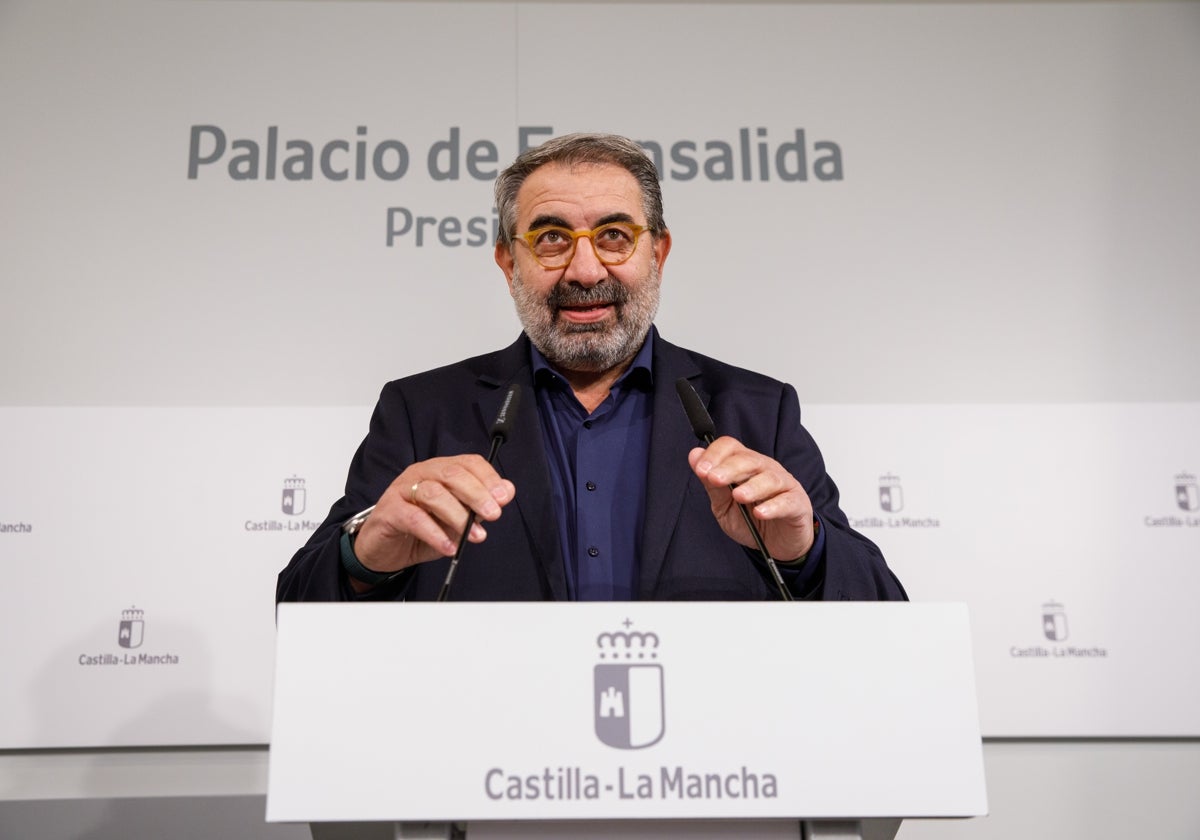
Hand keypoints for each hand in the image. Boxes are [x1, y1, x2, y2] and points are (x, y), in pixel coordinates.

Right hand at [351, 455, 514, 580]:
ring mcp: (403, 490)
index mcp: (440, 470)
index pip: (468, 463)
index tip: (504, 497)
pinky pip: (414, 518)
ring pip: (434, 493)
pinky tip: (449, 547)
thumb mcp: (456, 519)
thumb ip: (478, 505)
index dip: (488, 478)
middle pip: (452, 474)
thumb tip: (506, 491)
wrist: (383, 549)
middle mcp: (421, 474)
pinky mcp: (389, 511)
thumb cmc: (421, 530)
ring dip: (458, 516)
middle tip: (493, 514)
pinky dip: (435, 533)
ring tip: (475, 536)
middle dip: (477, 494)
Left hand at [687, 436, 814, 561]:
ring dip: (752, 486)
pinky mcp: (797, 503)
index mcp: (745, 466)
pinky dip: (773, 506)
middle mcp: (765, 469)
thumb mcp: (724, 506)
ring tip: (738, 496)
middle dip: (729, 468)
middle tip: (714, 479)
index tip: (700, 469)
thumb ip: (711, 484)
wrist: (777, 545)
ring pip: (769, 478)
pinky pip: (786, 501)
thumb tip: (694, 456)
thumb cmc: (751, 521)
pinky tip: (760, 513)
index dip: (714, 455)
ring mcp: (783, 485)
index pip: (730, 448)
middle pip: (749, 459)